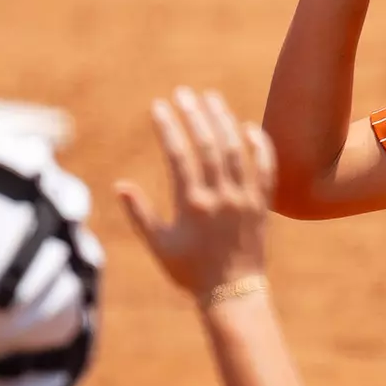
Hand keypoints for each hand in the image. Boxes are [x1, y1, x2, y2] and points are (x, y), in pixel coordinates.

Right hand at [116, 87, 277, 301]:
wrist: (232, 292)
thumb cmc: (189, 271)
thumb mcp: (159, 245)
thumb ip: (140, 214)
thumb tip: (120, 185)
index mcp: (192, 205)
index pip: (179, 155)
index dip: (168, 128)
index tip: (158, 106)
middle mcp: (221, 197)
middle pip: (208, 145)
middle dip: (194, 115)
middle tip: (183, 93)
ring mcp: (244, 199)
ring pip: (236, 150)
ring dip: (223, 121)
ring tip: (211, 98)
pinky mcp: (262, 204)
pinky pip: (265, 169)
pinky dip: (259, 146)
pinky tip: (248, 126)